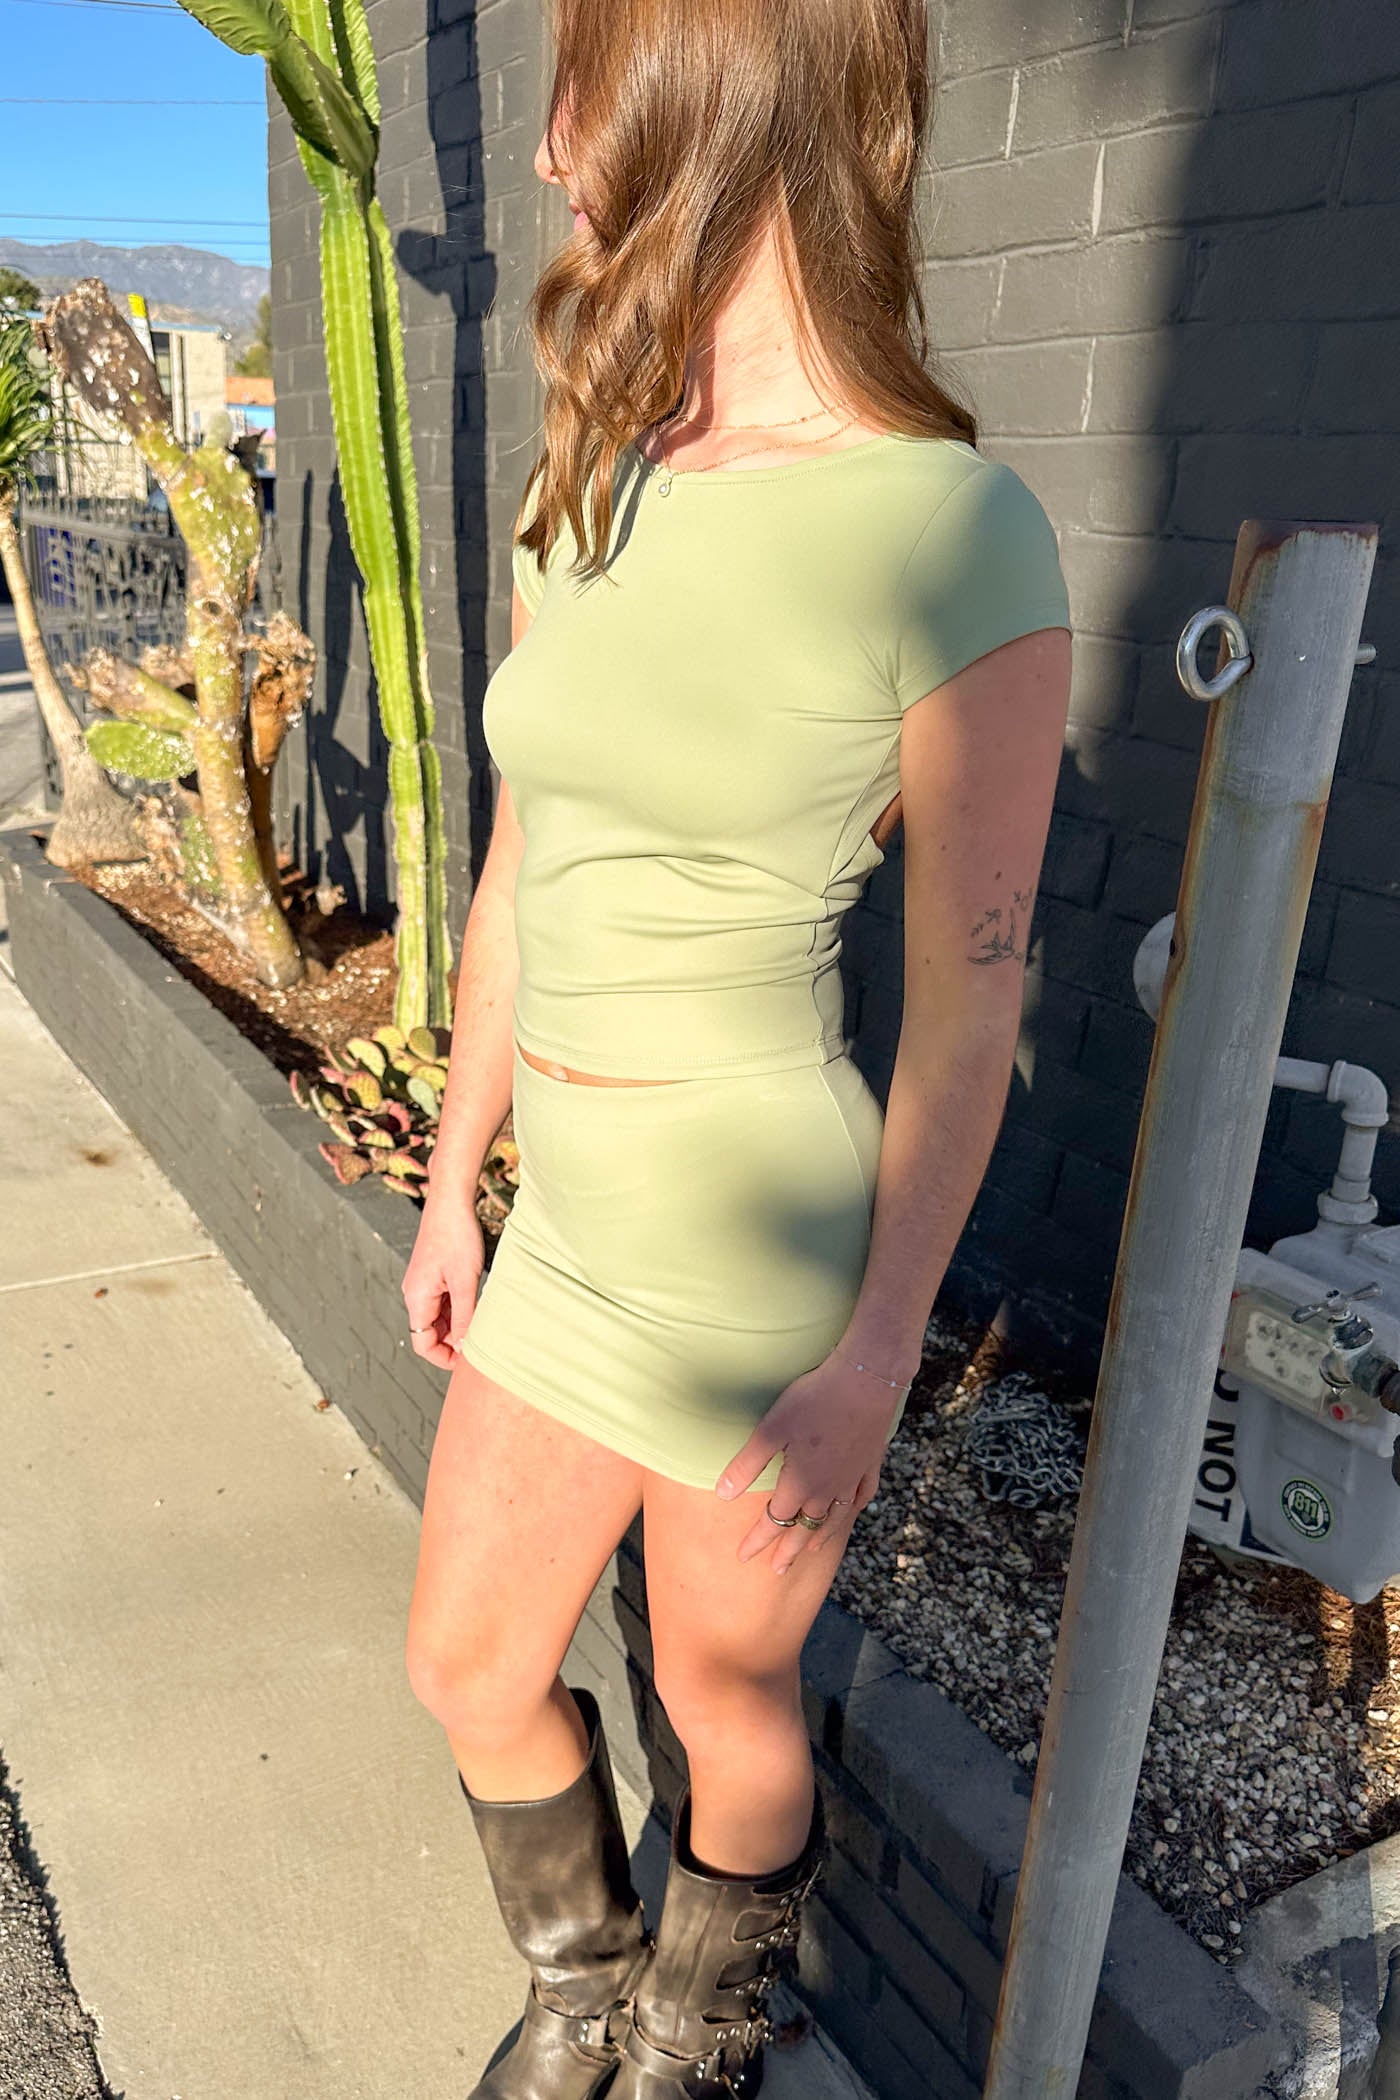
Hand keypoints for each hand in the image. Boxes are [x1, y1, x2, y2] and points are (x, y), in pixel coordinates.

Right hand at [401, 1176, 485, 1370]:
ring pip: (438, 1317)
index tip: (470, 1360)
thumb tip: (463, 1347)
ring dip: (458, 1323)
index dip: (444, 1357)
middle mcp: (415, 1293)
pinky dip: (459, 1307)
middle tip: (483, 1340)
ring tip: (484, 1318)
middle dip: (454, 1341)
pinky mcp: (433, 1273)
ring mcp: (423, 1283)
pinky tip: (478, 1300)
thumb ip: (464, 1317)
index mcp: (417, 1298)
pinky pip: (443, 1301)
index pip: (423, 1344)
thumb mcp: (466, 1281)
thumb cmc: (457, 1236)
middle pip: (430, 1332)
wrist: (451, 1199)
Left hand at [715, 1351, 910, 1571]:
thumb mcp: (770, 1430)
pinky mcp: (869, 1463)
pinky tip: (850, 1512)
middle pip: (805, 1528)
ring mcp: (851, 1478)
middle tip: (778, 1570)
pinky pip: (861, 1496)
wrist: (865, 1379)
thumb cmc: (812, 1400)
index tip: (743, 1557)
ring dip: (820, 1537)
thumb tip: (723, 1495)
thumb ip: (747, 1465)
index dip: (757, 1541)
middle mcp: (828, 1490)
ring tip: (812, 1551)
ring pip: (834, 1519)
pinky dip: (853, 1510)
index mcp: (800, 1484)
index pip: (774, 1521)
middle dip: (788, 1550)